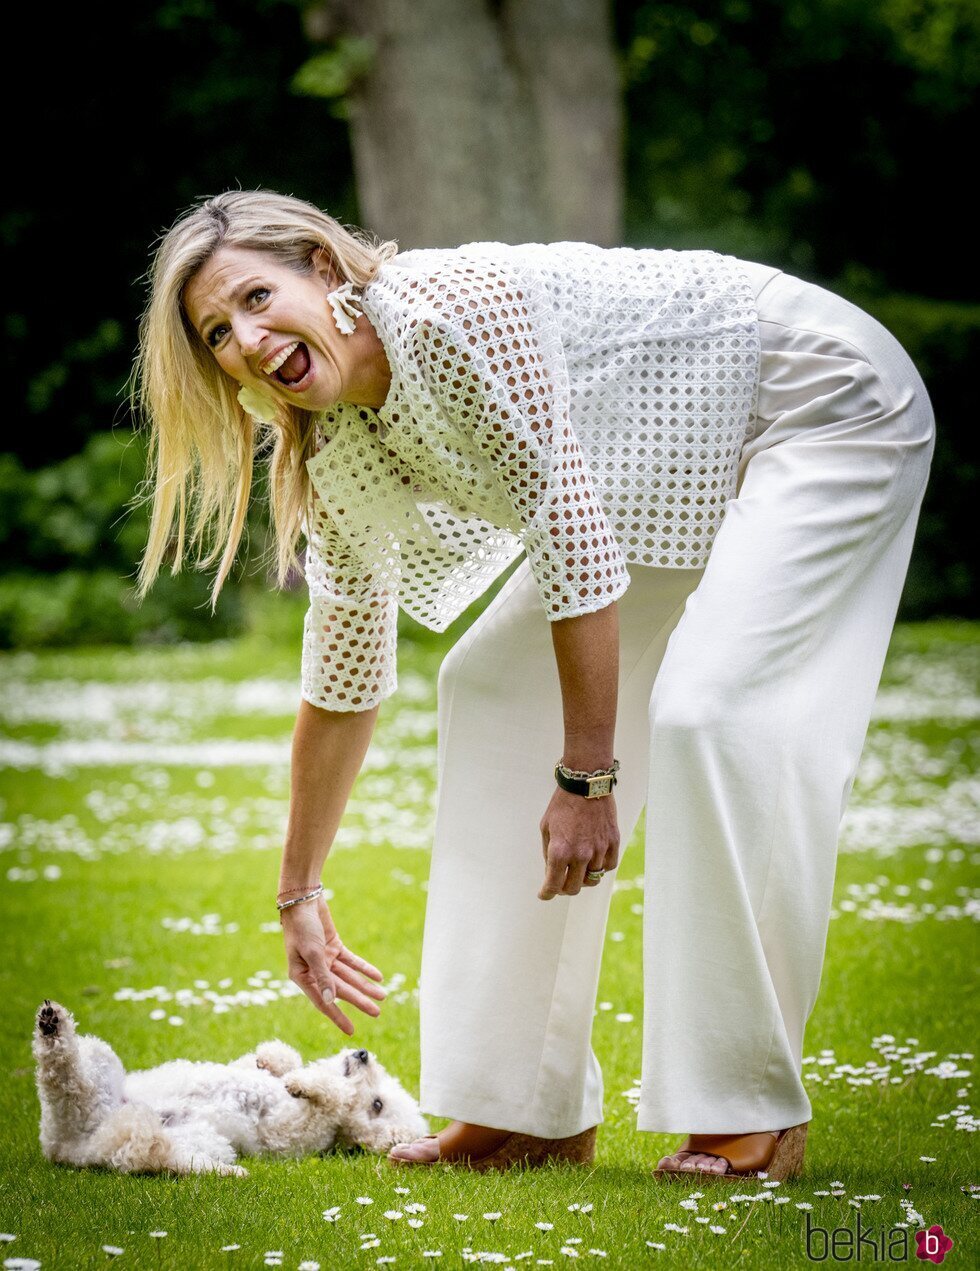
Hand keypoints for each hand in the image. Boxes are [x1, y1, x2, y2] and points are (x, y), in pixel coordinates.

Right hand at [280, 896, 385, 1034]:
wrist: (302, 901)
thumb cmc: (302, 927)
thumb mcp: (313, 952)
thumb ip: (322, 976)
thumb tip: (330, 1000)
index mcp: (302, 977)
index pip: (323, 1002)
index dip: (337, 1017)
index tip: (351, 1031)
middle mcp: (313, 971)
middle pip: (340, 990)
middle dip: (359, 1001)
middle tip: (377, 1013)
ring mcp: (324, 959)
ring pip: (349, 977)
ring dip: (365, 985)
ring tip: (382, 996)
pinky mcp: (334, 947)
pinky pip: (351, 962)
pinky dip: (364, 968)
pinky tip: (377, 977)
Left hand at [538, 787, 619, 899]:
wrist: (585, 784)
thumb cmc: (562, 804)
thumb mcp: (546, 828)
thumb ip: (548, 852)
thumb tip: (552, 871)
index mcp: (560, 851)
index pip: (553, 885)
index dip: (547, 893)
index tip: (544, 894)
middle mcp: (580, 855)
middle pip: (573, 888)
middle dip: (563, 889)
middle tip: (560, 883)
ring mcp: (599, 850)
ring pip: (592, 879)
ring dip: (582, 878)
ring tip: (577, 870)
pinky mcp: (613, 843)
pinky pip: (608, 866)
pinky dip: (600, 868)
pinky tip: (593, 861)